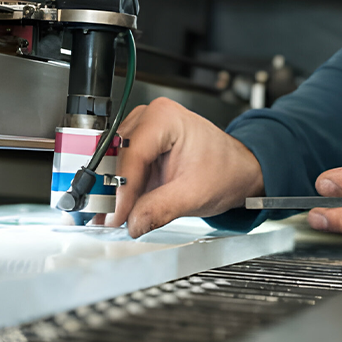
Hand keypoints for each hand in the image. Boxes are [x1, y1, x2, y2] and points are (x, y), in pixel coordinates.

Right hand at [106, 97, 263, 236]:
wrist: (237, 170)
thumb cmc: (224, 170)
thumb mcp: (194, 194)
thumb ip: (160, 209)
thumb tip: (132, 223)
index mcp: (164, 118)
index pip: (132, 154)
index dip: (121, 188)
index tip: (117, 215)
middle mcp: (148, 118)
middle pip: (116, 155)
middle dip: (110, 190)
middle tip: (104, 217)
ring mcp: (141, 130)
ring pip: (112, 162)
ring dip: (110, 191)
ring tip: (109, 216)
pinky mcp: (139, 146)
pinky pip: (119, 167)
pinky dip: (117, 190)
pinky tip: (114, 208)